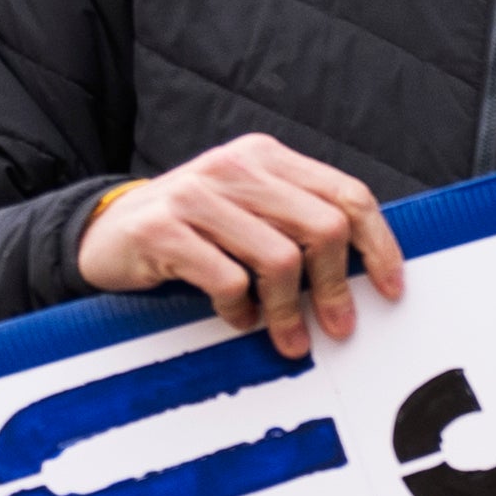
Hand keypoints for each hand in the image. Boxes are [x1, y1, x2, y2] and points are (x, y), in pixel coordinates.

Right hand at [73, 134, 404, 359]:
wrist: (105, 233)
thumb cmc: (192, 232)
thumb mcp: (248, 212)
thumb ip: (297, 225)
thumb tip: (365, 275)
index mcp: (267, 157)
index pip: (348, 194)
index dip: (378, 245)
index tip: (390, 290)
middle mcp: (236, 166)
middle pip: (322, 229)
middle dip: (336, 289)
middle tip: (337, 330)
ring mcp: (197, 194)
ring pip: (279, 260)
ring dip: (288, 311)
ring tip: (285, 338)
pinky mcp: (163, 229)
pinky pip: (227, 280)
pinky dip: (239, 310)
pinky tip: (234, 318)